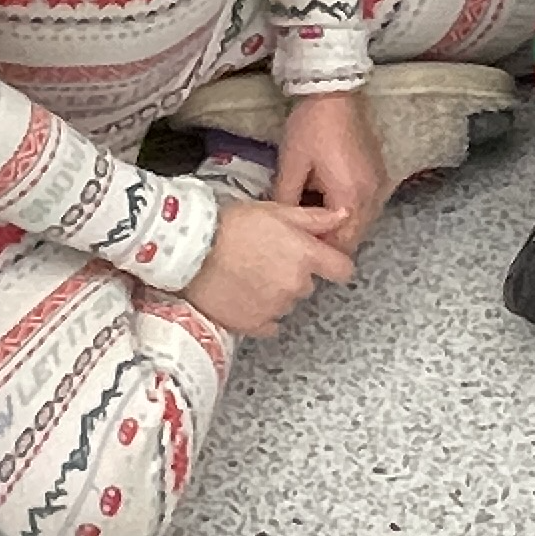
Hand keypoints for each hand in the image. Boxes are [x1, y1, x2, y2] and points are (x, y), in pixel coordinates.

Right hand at [182, 200, 352, 336]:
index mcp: (306, 256)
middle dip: (293, 275)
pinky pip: (268, 323)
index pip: (342, 270)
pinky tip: (242, 295)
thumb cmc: (230, 224)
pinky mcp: (255, 325)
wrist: (190, 251)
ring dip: (275, 292)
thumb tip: (344, 216)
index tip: (320, 261)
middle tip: (266, 259)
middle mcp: (297, 285)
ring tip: (247, 274)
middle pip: (308, 285)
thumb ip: (313, 218)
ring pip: (287, 303)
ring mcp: (277, 308)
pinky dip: (259, 312)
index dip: (333, 264)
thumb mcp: (275, 210)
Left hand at [272, 87, 388, 253]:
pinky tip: (329, 200)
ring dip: (341, 226)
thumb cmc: (310, 128)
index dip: (318, 249)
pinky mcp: (379, 175)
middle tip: (303, 233)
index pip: (339, 244)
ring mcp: (379, 186)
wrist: (335, 92)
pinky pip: (367, 206)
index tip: (297, 246)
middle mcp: (372, 197)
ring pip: (362, 223)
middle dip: (330, 240)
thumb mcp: (291, 166)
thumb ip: (286, 203)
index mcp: (350, 199)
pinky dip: (350, 210)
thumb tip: (282, 228)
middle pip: (354, 237)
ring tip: (313, 217)